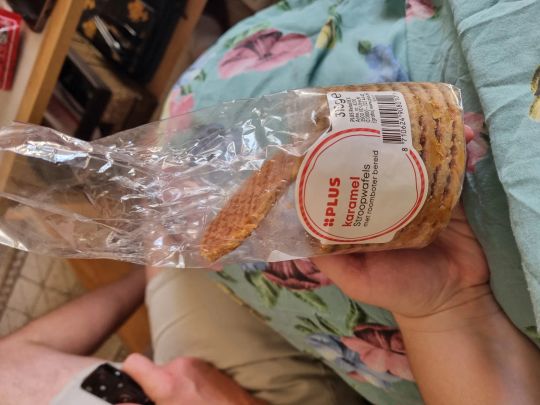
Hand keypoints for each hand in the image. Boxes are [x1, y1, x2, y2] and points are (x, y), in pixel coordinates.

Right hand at [120, 354, 264, 404]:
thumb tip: (122, 404)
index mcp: (166, 383)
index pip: (133, 363)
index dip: (128, 376)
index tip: (129, 388)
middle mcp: (181, 367)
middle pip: (155, 371)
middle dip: (155, 389)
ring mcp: (198, 364)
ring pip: (173, 373)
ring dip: (173, 388)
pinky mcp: (211, 367)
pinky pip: (189, 373)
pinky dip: (188, 386)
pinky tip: (198, 402)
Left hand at [312, 126, 491, 320]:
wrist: (452, 302)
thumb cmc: (398, 291)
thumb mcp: (354, 278)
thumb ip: (328, 257)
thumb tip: (296, 229)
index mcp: (364, 208)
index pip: (349, 170)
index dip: (342, 146)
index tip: (340, 123)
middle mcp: (390, 193)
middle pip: (386, 153)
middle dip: (390, 130)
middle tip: (392, 110)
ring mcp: (422, 190)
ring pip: (423, 153)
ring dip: (432, 133)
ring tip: (438, 120)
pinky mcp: (453, 195)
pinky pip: (457, 167)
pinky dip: (463, 150)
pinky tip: (470, 137)